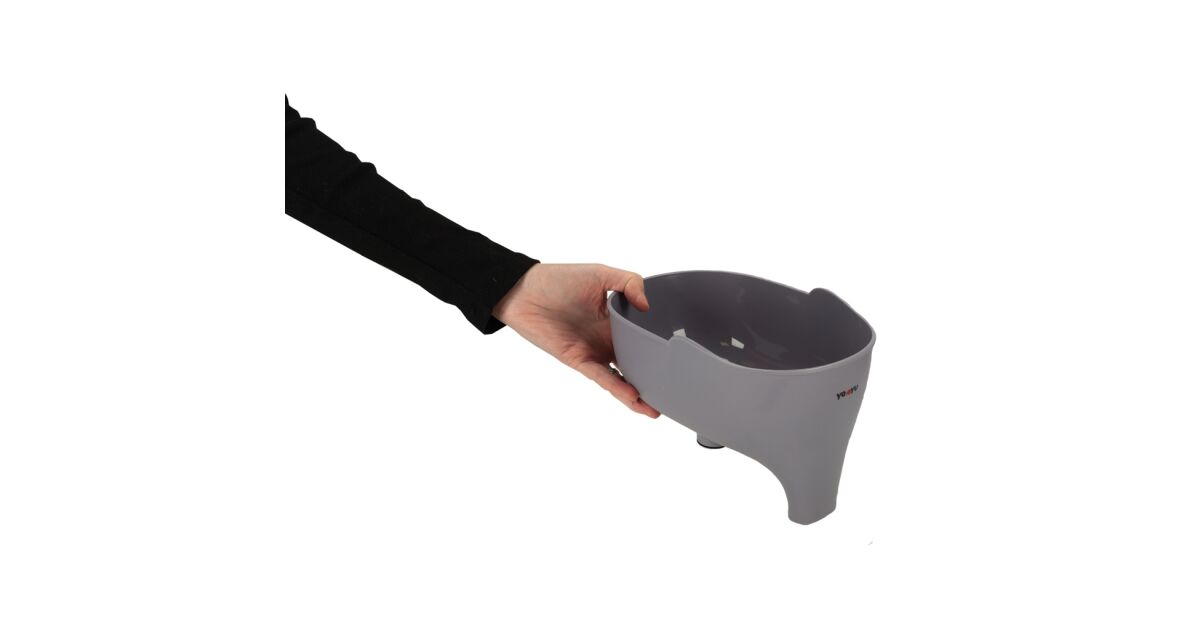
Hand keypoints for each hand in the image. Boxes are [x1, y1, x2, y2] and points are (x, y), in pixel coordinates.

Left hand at [492, 263, 660, 417]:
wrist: (524, 291)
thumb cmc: (558, 279)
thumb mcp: (601, 273)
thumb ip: (629, 282)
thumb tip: (647, 306)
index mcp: (616, 319)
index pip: (643, 337)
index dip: (659, 347)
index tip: (681, 357)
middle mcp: (607, 339)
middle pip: (636, 363)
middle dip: (653, 379)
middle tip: (676, 393)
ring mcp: (595, 352)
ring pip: (622, 378)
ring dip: (639, 394)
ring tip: (658, 409)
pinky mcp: (580, 361)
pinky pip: (603, 378)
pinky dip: (619, 389)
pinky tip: (635, 398)